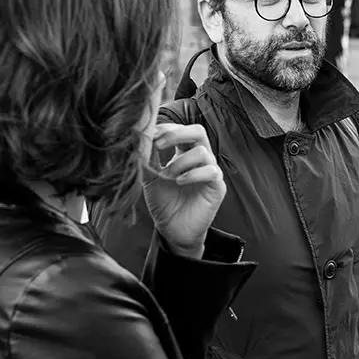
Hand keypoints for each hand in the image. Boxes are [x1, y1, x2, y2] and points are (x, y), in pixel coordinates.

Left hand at [143, 122, 226, 258]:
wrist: (172, 229)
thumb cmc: (163, 202)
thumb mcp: (150, 176)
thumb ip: (148, 158)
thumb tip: (141, 137)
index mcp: (185, 152)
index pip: (181, 129)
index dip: (166, 129)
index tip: (148, 136)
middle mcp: (200, 158)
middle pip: (198, 131)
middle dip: (177, 133)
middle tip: (159, 144)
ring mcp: (211, 171)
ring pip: (202, 152)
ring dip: (180, 162)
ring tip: (167, 176)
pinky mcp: (217, 187)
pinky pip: (211, 172)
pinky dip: (193, 174)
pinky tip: (179, 182)